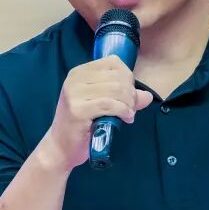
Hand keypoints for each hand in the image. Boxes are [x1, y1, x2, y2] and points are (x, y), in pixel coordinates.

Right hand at [38, 55, 152, 171]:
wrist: (61, 147)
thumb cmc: (82, 124)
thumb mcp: (103, 105)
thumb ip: (125, 97)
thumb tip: (148, 96)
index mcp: (79, 72)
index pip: (113, 62)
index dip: (127, 77)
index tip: (129, 94)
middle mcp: (75, 79)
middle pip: (117, 77)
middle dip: (131, 93)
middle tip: (131, 108)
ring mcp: (74, 94)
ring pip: (116, 89)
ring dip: (129, 104)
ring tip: (128, 114)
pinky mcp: (78, 110)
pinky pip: (110, 104)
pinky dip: (123, 111)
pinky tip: (126, 118)